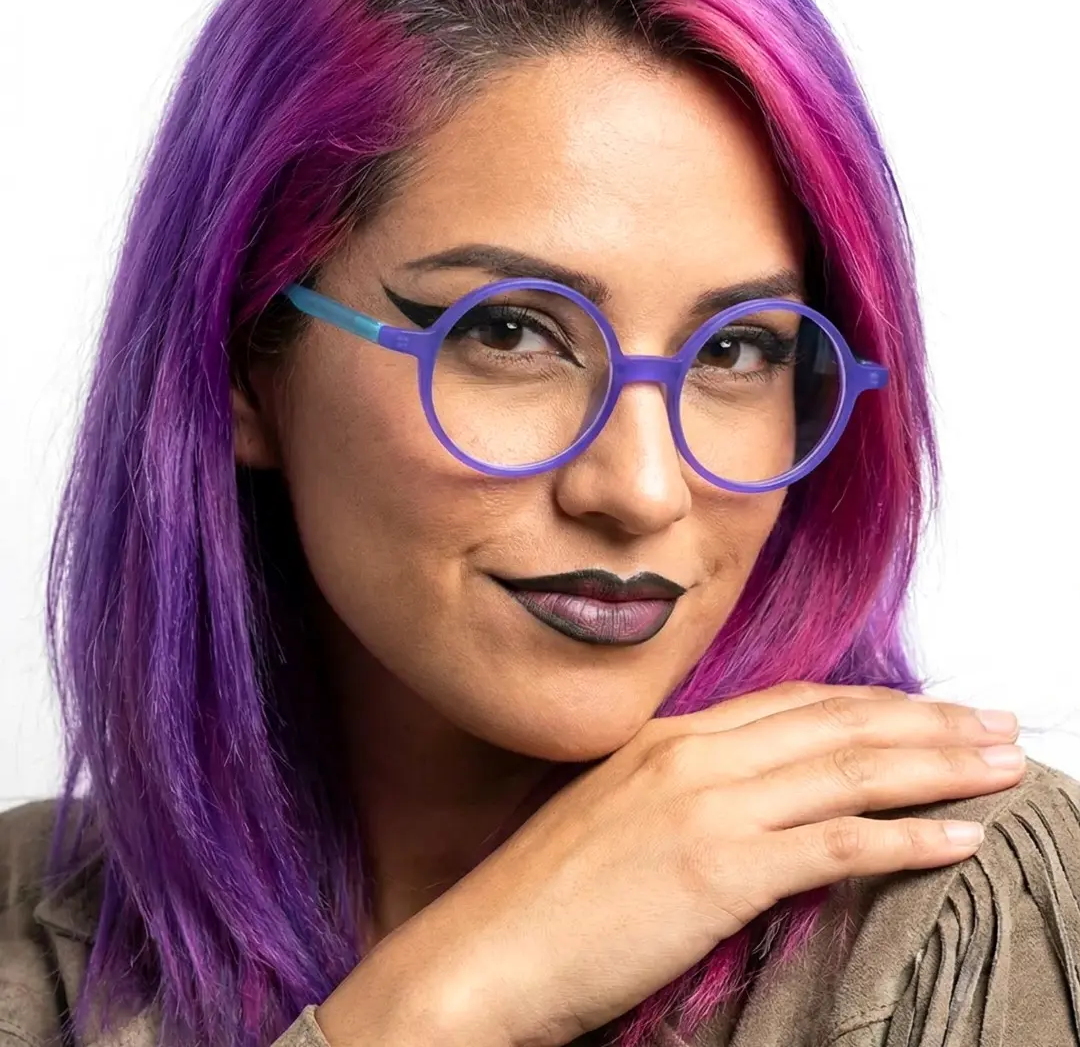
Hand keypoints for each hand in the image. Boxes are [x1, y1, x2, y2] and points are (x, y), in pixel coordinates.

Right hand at [316, 682, 1024, 1046]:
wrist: (485, 950)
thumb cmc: (541, 898)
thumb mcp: (614, 817)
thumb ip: (680, 794)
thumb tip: (746, 805)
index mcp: (667, 736)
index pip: (794, 703)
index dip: (871, 702)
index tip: (927, 708)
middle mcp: (693, 752)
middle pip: (838, 724)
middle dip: (928, 721)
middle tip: (995, 721)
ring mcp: (708, 804)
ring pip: (851, 770)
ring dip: (939, 765)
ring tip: (1002, 764)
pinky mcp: (720, 867)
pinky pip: (838, 844)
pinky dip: (907, 839)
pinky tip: (959, 839)